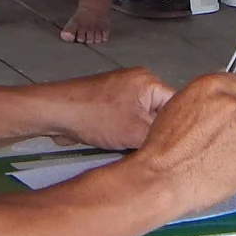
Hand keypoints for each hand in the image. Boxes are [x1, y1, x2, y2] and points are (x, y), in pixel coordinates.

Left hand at [46, 67, 175, 150]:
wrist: (57, 113)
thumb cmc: (94, 116)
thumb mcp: (135, 132)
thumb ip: (160, 138)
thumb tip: (177, 148)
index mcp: (149, 81)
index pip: (177, 106)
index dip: (178, 129)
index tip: (178, 149)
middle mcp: (138, 82)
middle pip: (160, 114)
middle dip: (157, 134)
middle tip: (158, 154)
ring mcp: (122, 93)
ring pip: (143, 120)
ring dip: (141, 136)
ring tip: (139, 151)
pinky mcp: (110, 104)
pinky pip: (129, 121)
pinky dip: (129, 134)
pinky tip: (125, 147)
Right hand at [131, 73, 235, 218]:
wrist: (163, 177)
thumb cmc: (164, 145)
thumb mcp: (178, 104)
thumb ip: (207, 96)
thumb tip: (222, 97)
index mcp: (212, 88)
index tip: (232, 110)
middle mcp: (232, 107)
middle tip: (222, 136)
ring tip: (215, 155)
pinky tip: (218, 168)